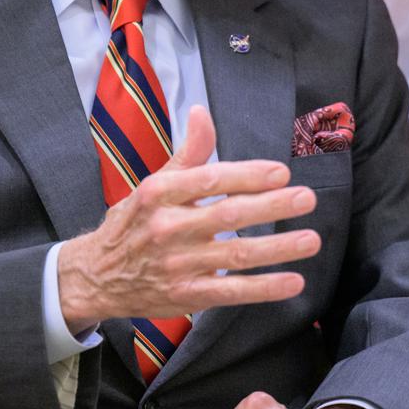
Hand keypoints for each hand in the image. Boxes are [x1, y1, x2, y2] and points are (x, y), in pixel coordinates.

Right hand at [57, 106, 320, 331]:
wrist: (96, 275)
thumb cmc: (134, 223)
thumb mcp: (153, 183)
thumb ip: (188, 153)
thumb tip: (201, 112)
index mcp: (159, 193)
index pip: (210, 180)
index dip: (248, 175)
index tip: (281, 172)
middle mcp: (167, 227)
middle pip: (228, 215)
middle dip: (272, 206)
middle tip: (306, 198)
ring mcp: (177, 265)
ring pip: (236, 255)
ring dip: (278, 248)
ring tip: (311, 239)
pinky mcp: (185, 296)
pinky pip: (231, 292)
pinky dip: (264, 288)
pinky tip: (293, 282)